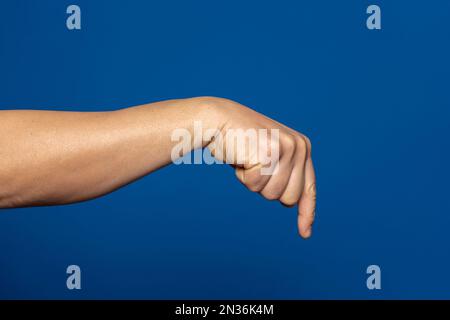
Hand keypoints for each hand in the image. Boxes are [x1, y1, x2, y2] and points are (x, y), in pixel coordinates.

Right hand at [205, 98, 316, 237]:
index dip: (307, 213)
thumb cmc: (242, 141)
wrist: (219, 119)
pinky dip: (243, 176)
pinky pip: (255, 184)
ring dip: (253, 182)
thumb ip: (286, 173)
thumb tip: (292, 203)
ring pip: (271, 194)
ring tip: (247, 159)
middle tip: (255, 167)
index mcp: (303, 146)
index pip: (309, 188)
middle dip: (267, 189)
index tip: (305, 233)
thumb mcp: (270, 155)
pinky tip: (240, 157)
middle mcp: (299, 147)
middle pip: (288, 198)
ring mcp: (286, 149)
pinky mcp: (269, 153)